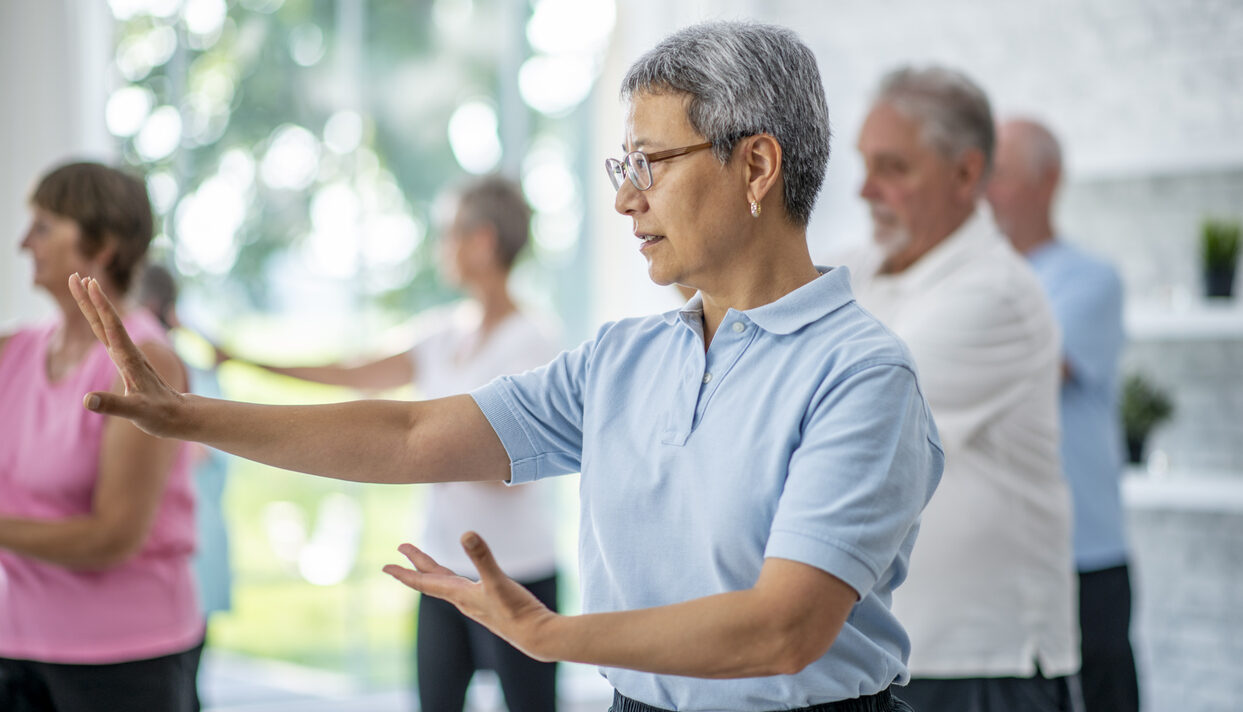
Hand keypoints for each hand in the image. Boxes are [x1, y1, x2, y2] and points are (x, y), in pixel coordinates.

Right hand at [69, 273, 187, 436]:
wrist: (179, 416)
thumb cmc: (160, 415)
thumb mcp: (137, 413)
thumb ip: (113, 405)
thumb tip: (87, 400)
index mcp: (129, 359)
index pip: (112, 327)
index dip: (101, 306)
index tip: (91, 283)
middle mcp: (128, 352)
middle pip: (105, 320)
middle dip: (90, 298)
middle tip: (76, 275)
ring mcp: (127, 355)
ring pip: (105, 325)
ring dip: (93, 305)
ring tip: (82, 283)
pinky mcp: (126, 361)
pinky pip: (108, 335)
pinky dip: (98, 321)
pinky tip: (95, 315)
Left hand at [383, 532, 557, 660]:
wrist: (535, 635)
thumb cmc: (516, 611)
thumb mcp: (498, 580)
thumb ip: (483, 557)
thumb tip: (466, 534)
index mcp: (459, 594)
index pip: (424, 582)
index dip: (404, 572)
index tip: (385, 566)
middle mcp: (463, 599)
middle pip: (432, 579)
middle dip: (415, 565)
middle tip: (400, 550)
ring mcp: (475, 602)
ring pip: (446, 583)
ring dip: (432, 571)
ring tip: (424, 562)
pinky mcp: (488, 603)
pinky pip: (461, 588)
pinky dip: (453, 578)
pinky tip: (459, 579)